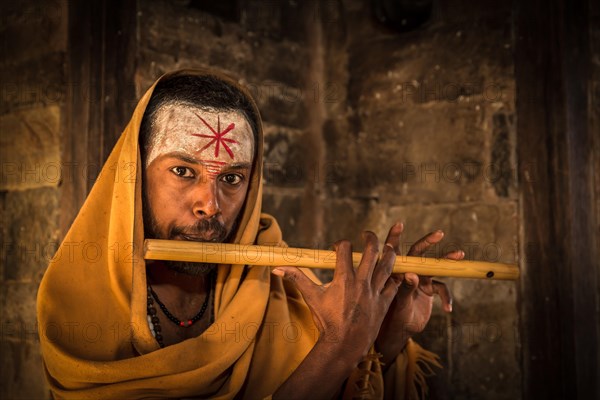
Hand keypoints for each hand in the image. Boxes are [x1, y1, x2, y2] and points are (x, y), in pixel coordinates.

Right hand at [273, 231, 399, 359]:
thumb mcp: (311, 298)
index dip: (341, 244)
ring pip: (387, 266)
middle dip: (370, 239)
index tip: (338, 247)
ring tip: (387, 246)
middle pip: (371, 251)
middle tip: (367, 235)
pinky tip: (394, 272)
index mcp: (344, 279)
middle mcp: (362, 283)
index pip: (345, 249)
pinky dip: (395, 277)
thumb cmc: (327, 322)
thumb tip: (278, 268)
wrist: (344, 346)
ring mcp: (375, 293)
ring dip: (388, 253)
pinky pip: (394, 285)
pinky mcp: (384, 303)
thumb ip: (297, 279)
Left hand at [375, 222, 463, 365]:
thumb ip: (406, 290)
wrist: (400, 332)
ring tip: (459, 254)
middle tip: (439, 233)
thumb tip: (412, 275)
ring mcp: (420, 279)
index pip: (393, 251)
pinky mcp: (429, 289)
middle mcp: (408, 272)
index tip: (399, 224)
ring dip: (447, 261)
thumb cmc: (393, 317)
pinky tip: (448, 308)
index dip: (395, 237)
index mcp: (395, 272)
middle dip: (428, 241)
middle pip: (418, 253)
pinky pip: (442, 288)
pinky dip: (447, 297)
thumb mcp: (399, 304)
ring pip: (435, 266)